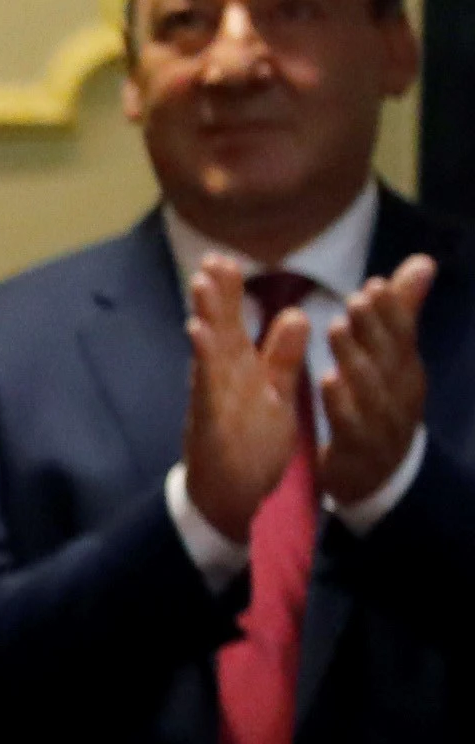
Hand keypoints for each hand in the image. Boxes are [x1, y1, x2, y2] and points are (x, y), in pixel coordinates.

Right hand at [185, 252, 311, 541]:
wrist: (227, 499)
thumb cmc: (249, 449)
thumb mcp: (276, 396)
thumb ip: (282, 357)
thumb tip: (294, 315)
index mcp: (239, 374)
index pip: (235, 327)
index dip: (230, 294)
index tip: (226, 260)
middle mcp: (223, 382)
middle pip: (219, 331)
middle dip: (215, 296)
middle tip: (210, 259)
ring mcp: (214, 401)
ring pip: (210, 353)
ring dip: (206, 316)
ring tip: (203, 283)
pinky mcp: (212, 421)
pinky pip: (208, 385)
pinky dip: (203, 358)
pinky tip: (200, 334)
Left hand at [324, 256, 439, 516]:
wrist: (379, 478)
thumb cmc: (380, 408)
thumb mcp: (393, 363)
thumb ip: (400, 314)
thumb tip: (421, 262)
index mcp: (407, 372)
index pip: (402, 336)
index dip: (391, 311)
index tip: (372, 284)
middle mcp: (400, 395)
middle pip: (389, 357)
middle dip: (374, 327)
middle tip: (355, 299)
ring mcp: (382, 423)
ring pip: (371, 387)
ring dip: (355, 356)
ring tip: (337, 328)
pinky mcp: (358, 449)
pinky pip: (350, 424)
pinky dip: (340, 401)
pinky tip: (325, 381)